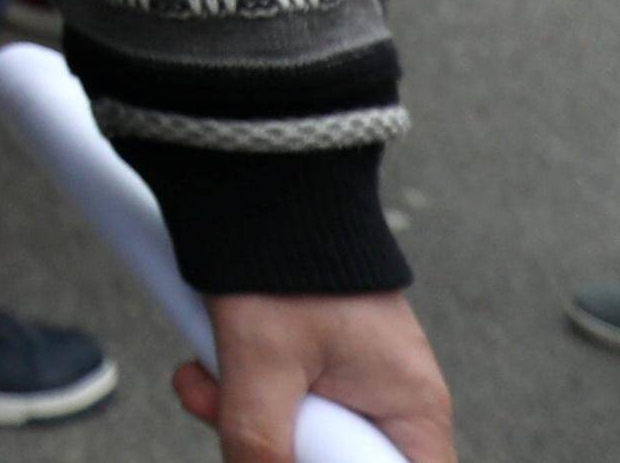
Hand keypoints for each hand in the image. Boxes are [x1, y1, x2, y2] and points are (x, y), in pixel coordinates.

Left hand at [173, 289, 453, 462]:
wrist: (260, 184)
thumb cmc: (283, 261)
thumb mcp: (263, 364)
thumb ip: (259, 442)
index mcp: (413, 409)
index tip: (303, 454)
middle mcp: (395, 401)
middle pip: (342, 461)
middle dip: (274, 450)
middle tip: (228, 415)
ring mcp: (357, 380)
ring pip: (302, 436)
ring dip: (245, 419)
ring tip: (206, 382)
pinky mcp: (317, 362)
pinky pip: (282, 403)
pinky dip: (240, 394)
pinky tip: (207, 369)